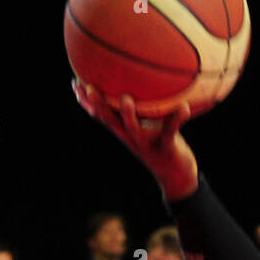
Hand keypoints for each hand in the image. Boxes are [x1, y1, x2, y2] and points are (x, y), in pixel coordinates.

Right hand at [71, 81, 198, 200]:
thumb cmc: (160, 145)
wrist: (176, 176)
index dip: (87, 102)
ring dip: (128, 115)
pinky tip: (184, 107)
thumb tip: (133, 88)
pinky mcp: (166, 147)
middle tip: (89, 88)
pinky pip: (170, 131)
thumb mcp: (145, 129)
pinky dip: (177, 119)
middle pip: (110, 122)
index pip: (101, 116)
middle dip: (99, 106)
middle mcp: (132, 138)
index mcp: (125, 132)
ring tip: (125, 99)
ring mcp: (148, 144)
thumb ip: (138, 112)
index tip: (75, 83)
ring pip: (134, 129)